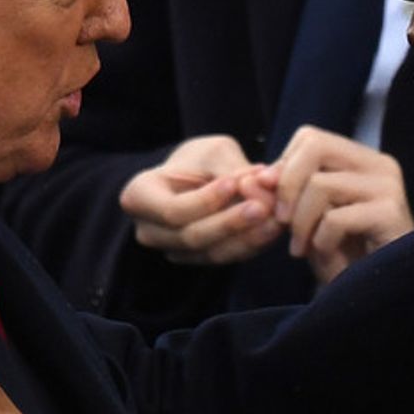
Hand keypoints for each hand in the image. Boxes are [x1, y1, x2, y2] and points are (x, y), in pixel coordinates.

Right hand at [119, 135, 281, 264]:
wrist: (195, 178)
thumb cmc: (198, 160)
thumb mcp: (212, 152)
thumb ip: (234, 169)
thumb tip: (265, 182)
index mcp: (138, 197)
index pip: (172, 209)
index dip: (206, 200)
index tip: (235, 182)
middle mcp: (149, 231)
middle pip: (191, 237)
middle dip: (230, 223)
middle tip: (263, 206)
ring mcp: (172, 251)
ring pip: (211, 253)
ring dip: (247, 238)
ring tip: (275, 219)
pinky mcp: (199, 260)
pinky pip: (225, 258)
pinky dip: (251, 245)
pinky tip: (273, 229)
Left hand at [259, 125, 413, 284]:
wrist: (380, 293)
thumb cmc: (343, 256)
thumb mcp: (304, 222)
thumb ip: (277, 197)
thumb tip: (247, 181)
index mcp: (361, 160)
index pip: (310, 138)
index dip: (283, 169)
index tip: (276, 205)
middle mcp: (379, 164)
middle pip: (315, 145)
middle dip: (287, 185)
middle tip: (281, 221)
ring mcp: (388, 187)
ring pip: (320, 184)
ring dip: (300, 222)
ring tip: (300, 249)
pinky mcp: (391, 213)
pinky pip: (335, 218)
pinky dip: (321, 240)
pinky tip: (326, 255)